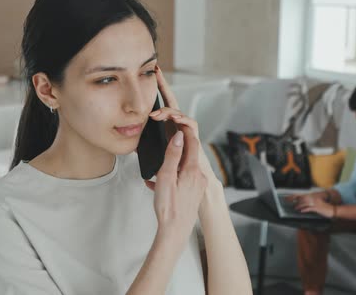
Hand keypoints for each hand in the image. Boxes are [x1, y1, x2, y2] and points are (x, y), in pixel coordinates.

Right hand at [144, 125, 207, 241]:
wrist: (175, 231)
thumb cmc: (169, 207)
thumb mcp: (166, 177)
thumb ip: (172, 155)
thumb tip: (178, 136)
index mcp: (192, 170)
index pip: (192, 143)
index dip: (184, 131)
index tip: (177, 123)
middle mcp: (198, 176)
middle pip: (189, 154)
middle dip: (177, 147)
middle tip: (165, 142)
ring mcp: (197, 186)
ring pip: (184, 167)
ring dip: (172, 164)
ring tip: (156, 170)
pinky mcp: (193, 194)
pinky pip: (183, 180)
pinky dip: (171, 178)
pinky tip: (156, 185)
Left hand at [150, 66, 219, 185]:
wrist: (189, 183)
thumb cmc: (174, 170)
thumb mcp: (154, 155)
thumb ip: (146, 148)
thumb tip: (131, 145)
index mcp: (168, 127)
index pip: (161, 106)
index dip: (155, 92)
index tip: (146, 78)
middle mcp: (177, 126)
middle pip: (171, 102)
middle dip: (164, 86)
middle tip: (156, 73)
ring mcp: (186, 131)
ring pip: (179, 112)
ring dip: (168, 111)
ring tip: (155, 114)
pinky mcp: (195, 138)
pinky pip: (191, 124)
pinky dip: (183, 120)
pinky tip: (174, 119)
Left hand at [288, 192, 334, 217]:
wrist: (332, 209)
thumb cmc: (324, 207)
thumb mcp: (316, 203)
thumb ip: (309, 203)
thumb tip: (301, 205)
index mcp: (312, 196)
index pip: (301, 195)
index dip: (294, 196)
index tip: (288, 197)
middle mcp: (313, 198)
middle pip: (301, 198)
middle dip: (294, 200)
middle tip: (288, 202)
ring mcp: (315, 203)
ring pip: (305, 203)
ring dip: (299, 206)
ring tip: (295, 208)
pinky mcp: (317, 208)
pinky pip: (309, 208)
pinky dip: (305, 209)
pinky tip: (301, 211)